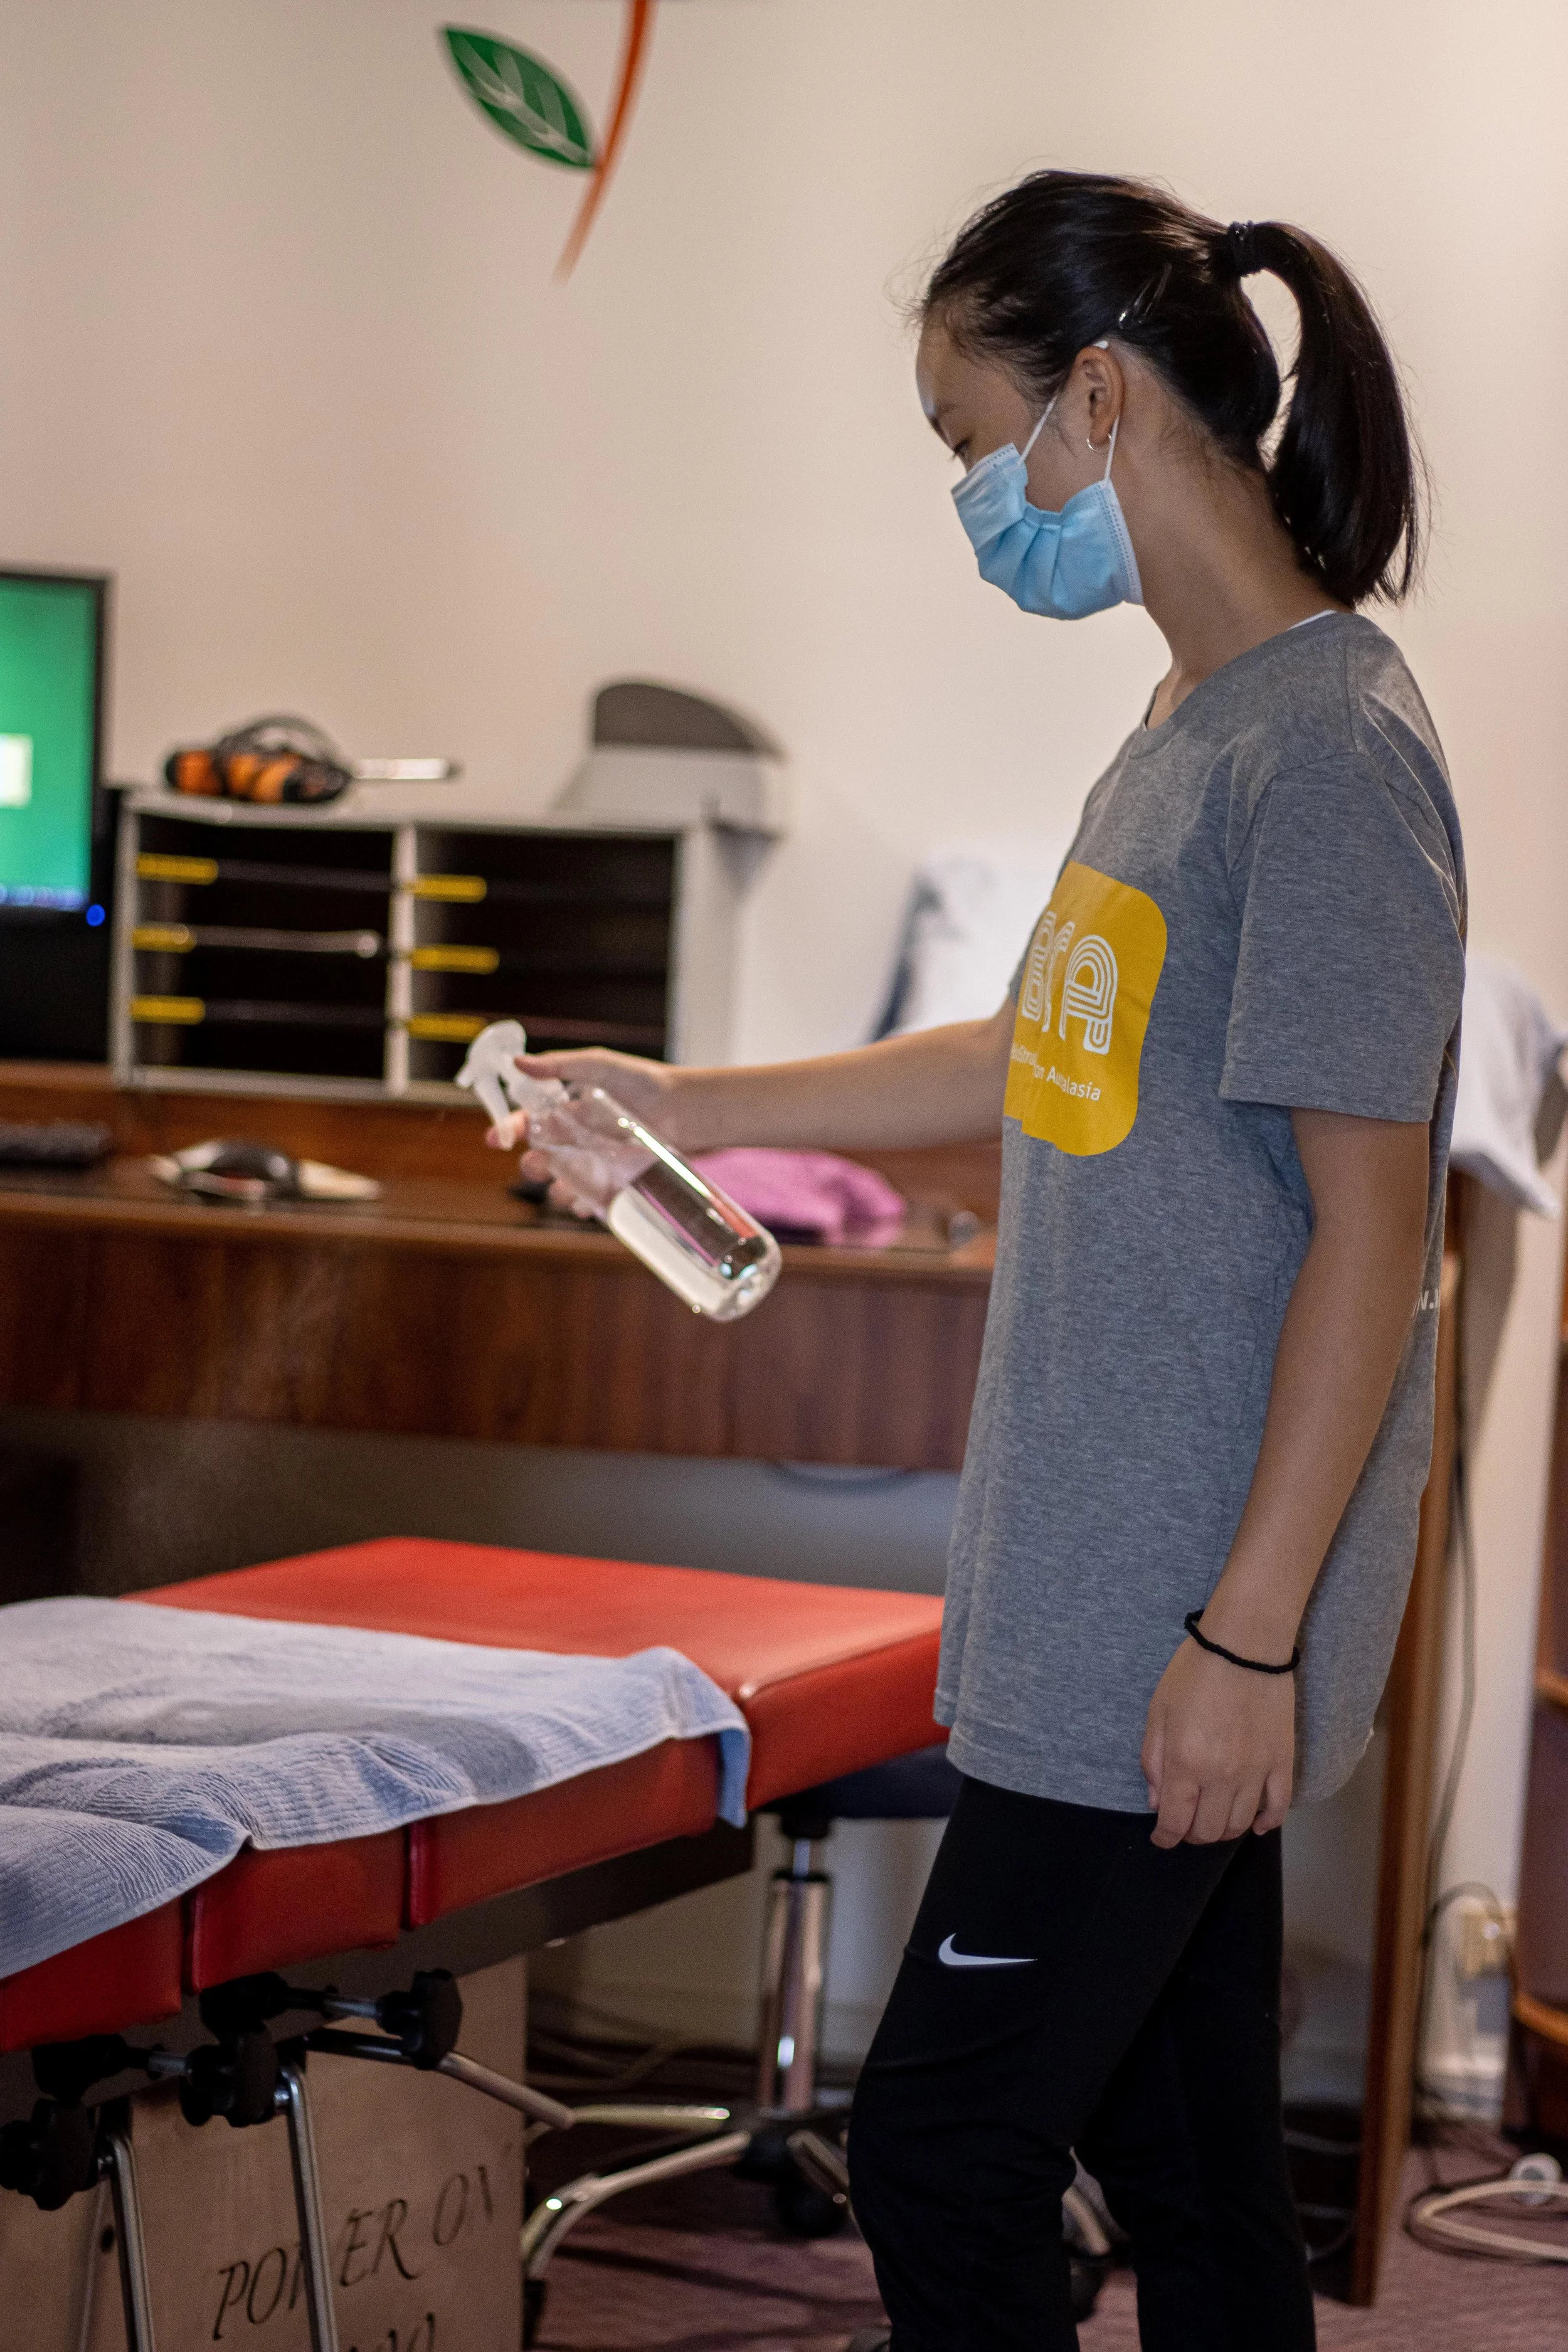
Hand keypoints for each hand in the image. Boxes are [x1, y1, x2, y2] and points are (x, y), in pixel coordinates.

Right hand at [483, 1052, 686, 1213]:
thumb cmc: (647, 1083)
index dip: (508, 1130)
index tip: (496, 1138)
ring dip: (558, 1190)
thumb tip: (517, 1062)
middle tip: (539, 1165)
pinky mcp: (618, 1182)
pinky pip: (592, 1201)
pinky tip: (587, 1205)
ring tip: (566, 1188)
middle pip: (541, 1160)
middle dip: (533, 1166)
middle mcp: (579, 1140)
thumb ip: (560, 1065)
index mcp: (568, 1112)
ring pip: (563, 1185)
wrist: (690, 1110)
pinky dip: (585, 1206)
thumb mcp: (601, 1066)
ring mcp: (598, 1163)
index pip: (528, 1124)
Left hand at [1140, 1637, 1293, 1848]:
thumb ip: (1153, 1760)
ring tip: (1213, 1819)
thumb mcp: (1158, 1711)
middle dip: (1192, 1836)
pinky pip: (1278, 1807)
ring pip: (1241, 1824)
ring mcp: (1256, 1772)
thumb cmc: (1194, 1672)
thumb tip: (1157, 1802)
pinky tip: (1257, 1824)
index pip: (1176, 1822)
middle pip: (1209, 1831)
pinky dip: (1267, 1823)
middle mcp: (1222, 1776)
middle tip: (1185, 1825)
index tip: (1161, 1839)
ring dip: (1224, 1830)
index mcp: (1186, 1763)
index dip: (1165, 1838)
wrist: (1245, 1644)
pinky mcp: (1282, 1762)